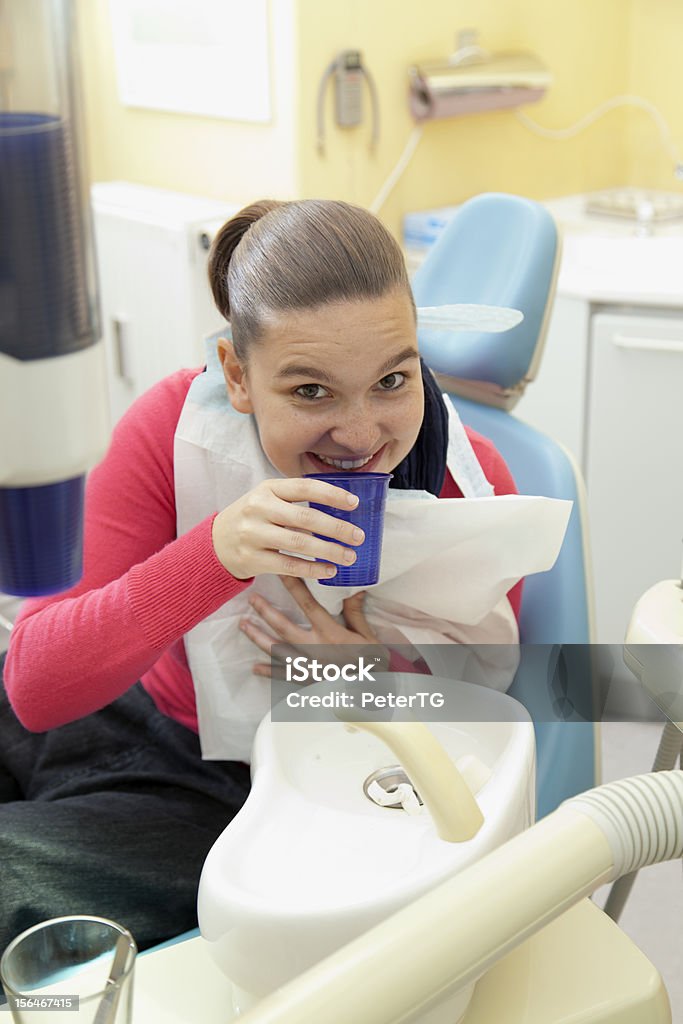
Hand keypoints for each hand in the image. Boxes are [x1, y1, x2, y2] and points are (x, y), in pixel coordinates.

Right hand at [211, 478, 365, 580]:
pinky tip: (329, 570)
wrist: (215, 543)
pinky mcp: (252, 559)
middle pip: (305, 518)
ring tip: (349, 556)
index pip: (304, 487)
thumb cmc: (253, 518)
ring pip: (299, 544)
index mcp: (267, 489)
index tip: (354, 503)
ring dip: (329, 551)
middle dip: (337, 528)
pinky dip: (312, 570)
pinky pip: (288, 566)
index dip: (332, 494)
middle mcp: (258, 509)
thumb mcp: (267, 499)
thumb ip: (296, 500)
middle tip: (358, 536)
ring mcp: (253, 534)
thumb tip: (340, 509)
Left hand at [239, 576, 388, 677]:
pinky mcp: (306, 681)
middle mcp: (314, 647)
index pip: (308, 604)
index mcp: (329, 632)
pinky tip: (255, 667)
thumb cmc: (373, 663)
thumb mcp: (367, 635)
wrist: (373, 692)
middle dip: (266, 611)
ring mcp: (307, 665)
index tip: (280, 572)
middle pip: (284, 626)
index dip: (294, 586)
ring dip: (258, 636)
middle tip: (251, 599)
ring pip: (277, 649)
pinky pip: (282, 675)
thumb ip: (355, 612)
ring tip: (244, 625)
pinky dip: (268, 671)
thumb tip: (356, 587)